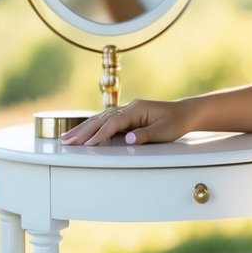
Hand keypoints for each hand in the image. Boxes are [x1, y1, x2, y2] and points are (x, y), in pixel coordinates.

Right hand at [60, 97, 195, 146]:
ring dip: (83, 129)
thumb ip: (144, 135)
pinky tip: (81, 133)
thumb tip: (127, 139)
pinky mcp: (127, 117)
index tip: (87, 145)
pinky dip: (92, 127)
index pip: (114, 122)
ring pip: (100, 119)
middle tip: (66, 142)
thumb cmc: (176, 122)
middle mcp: (129, 108)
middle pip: (101, 119)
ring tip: (66, 138)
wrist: (185, 113)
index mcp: (137, 109)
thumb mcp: (164, 131)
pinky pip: (105, 121)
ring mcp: (127, 111)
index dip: (100, 134)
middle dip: (83, 131)